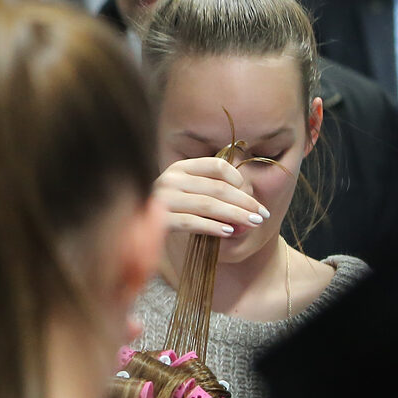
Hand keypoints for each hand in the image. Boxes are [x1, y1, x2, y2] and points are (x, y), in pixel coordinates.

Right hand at [154, 157, 270, 237]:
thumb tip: (248, 201)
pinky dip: (212, 226)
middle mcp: (170, 179)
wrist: (135, 230)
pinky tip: (228, 232)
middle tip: (262, 215)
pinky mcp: (159, 219)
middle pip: (217, 188)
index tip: (249, 193)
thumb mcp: (188, 195)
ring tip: (252, 223)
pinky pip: (192, 222)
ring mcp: (163, 198)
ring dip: (235, 214)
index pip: (215, 165)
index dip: (236, 178)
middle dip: (244, 202)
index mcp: (180, 168)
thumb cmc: (171, 212)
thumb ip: (212, 192)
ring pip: (207, 205)